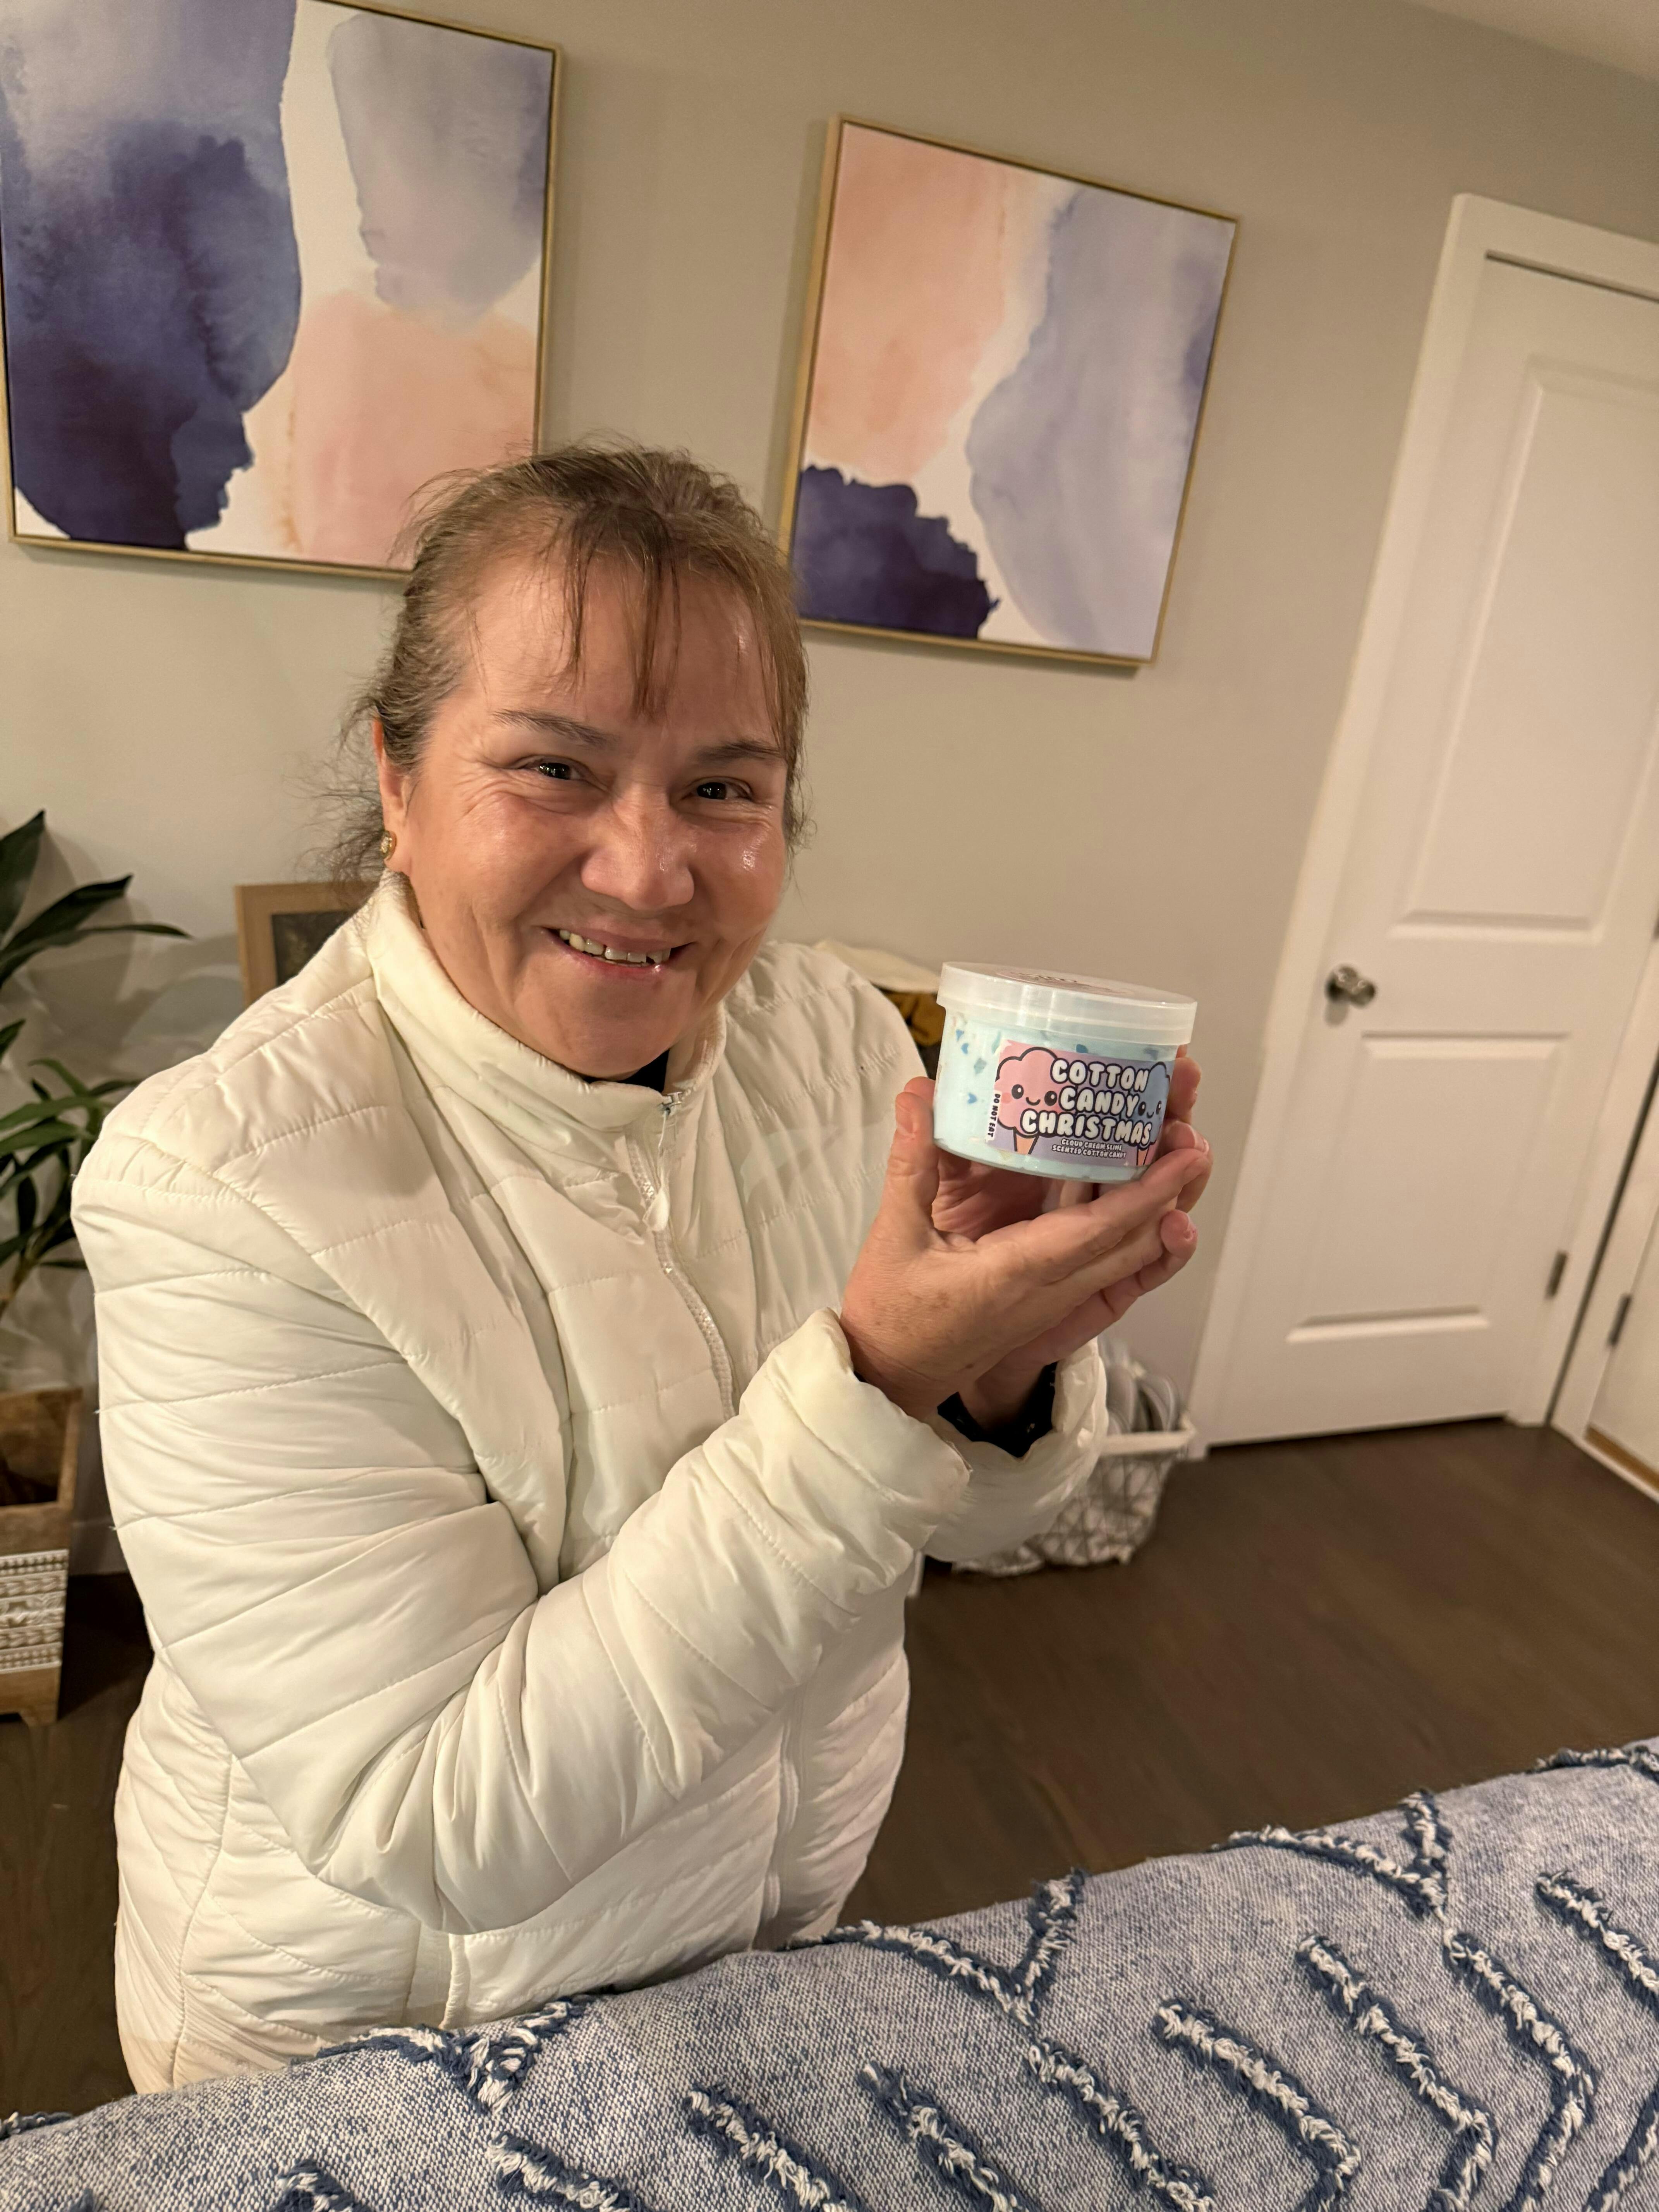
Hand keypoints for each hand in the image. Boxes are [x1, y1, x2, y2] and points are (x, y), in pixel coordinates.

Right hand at [839, 1077, 1209, 1426]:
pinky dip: (1131, 1231)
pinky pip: (1104, 1266)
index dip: (1149, 1190)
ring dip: (1158, 1209)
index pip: (1101, 1230)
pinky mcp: (1049, 1302)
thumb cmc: (890, 1316)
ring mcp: (1054, 1300)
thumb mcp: (894, 1236)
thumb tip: (918, 1092)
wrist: (889, 1379)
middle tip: (1192, 1135)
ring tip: (1179, 1153)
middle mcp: (1050, 1291)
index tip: (1186, 1151)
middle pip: (1131, 1240)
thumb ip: (912, 1163)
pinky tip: (1142, 1198)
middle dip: (1170, 1188)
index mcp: (1017, 1274)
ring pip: (1126, 1256)